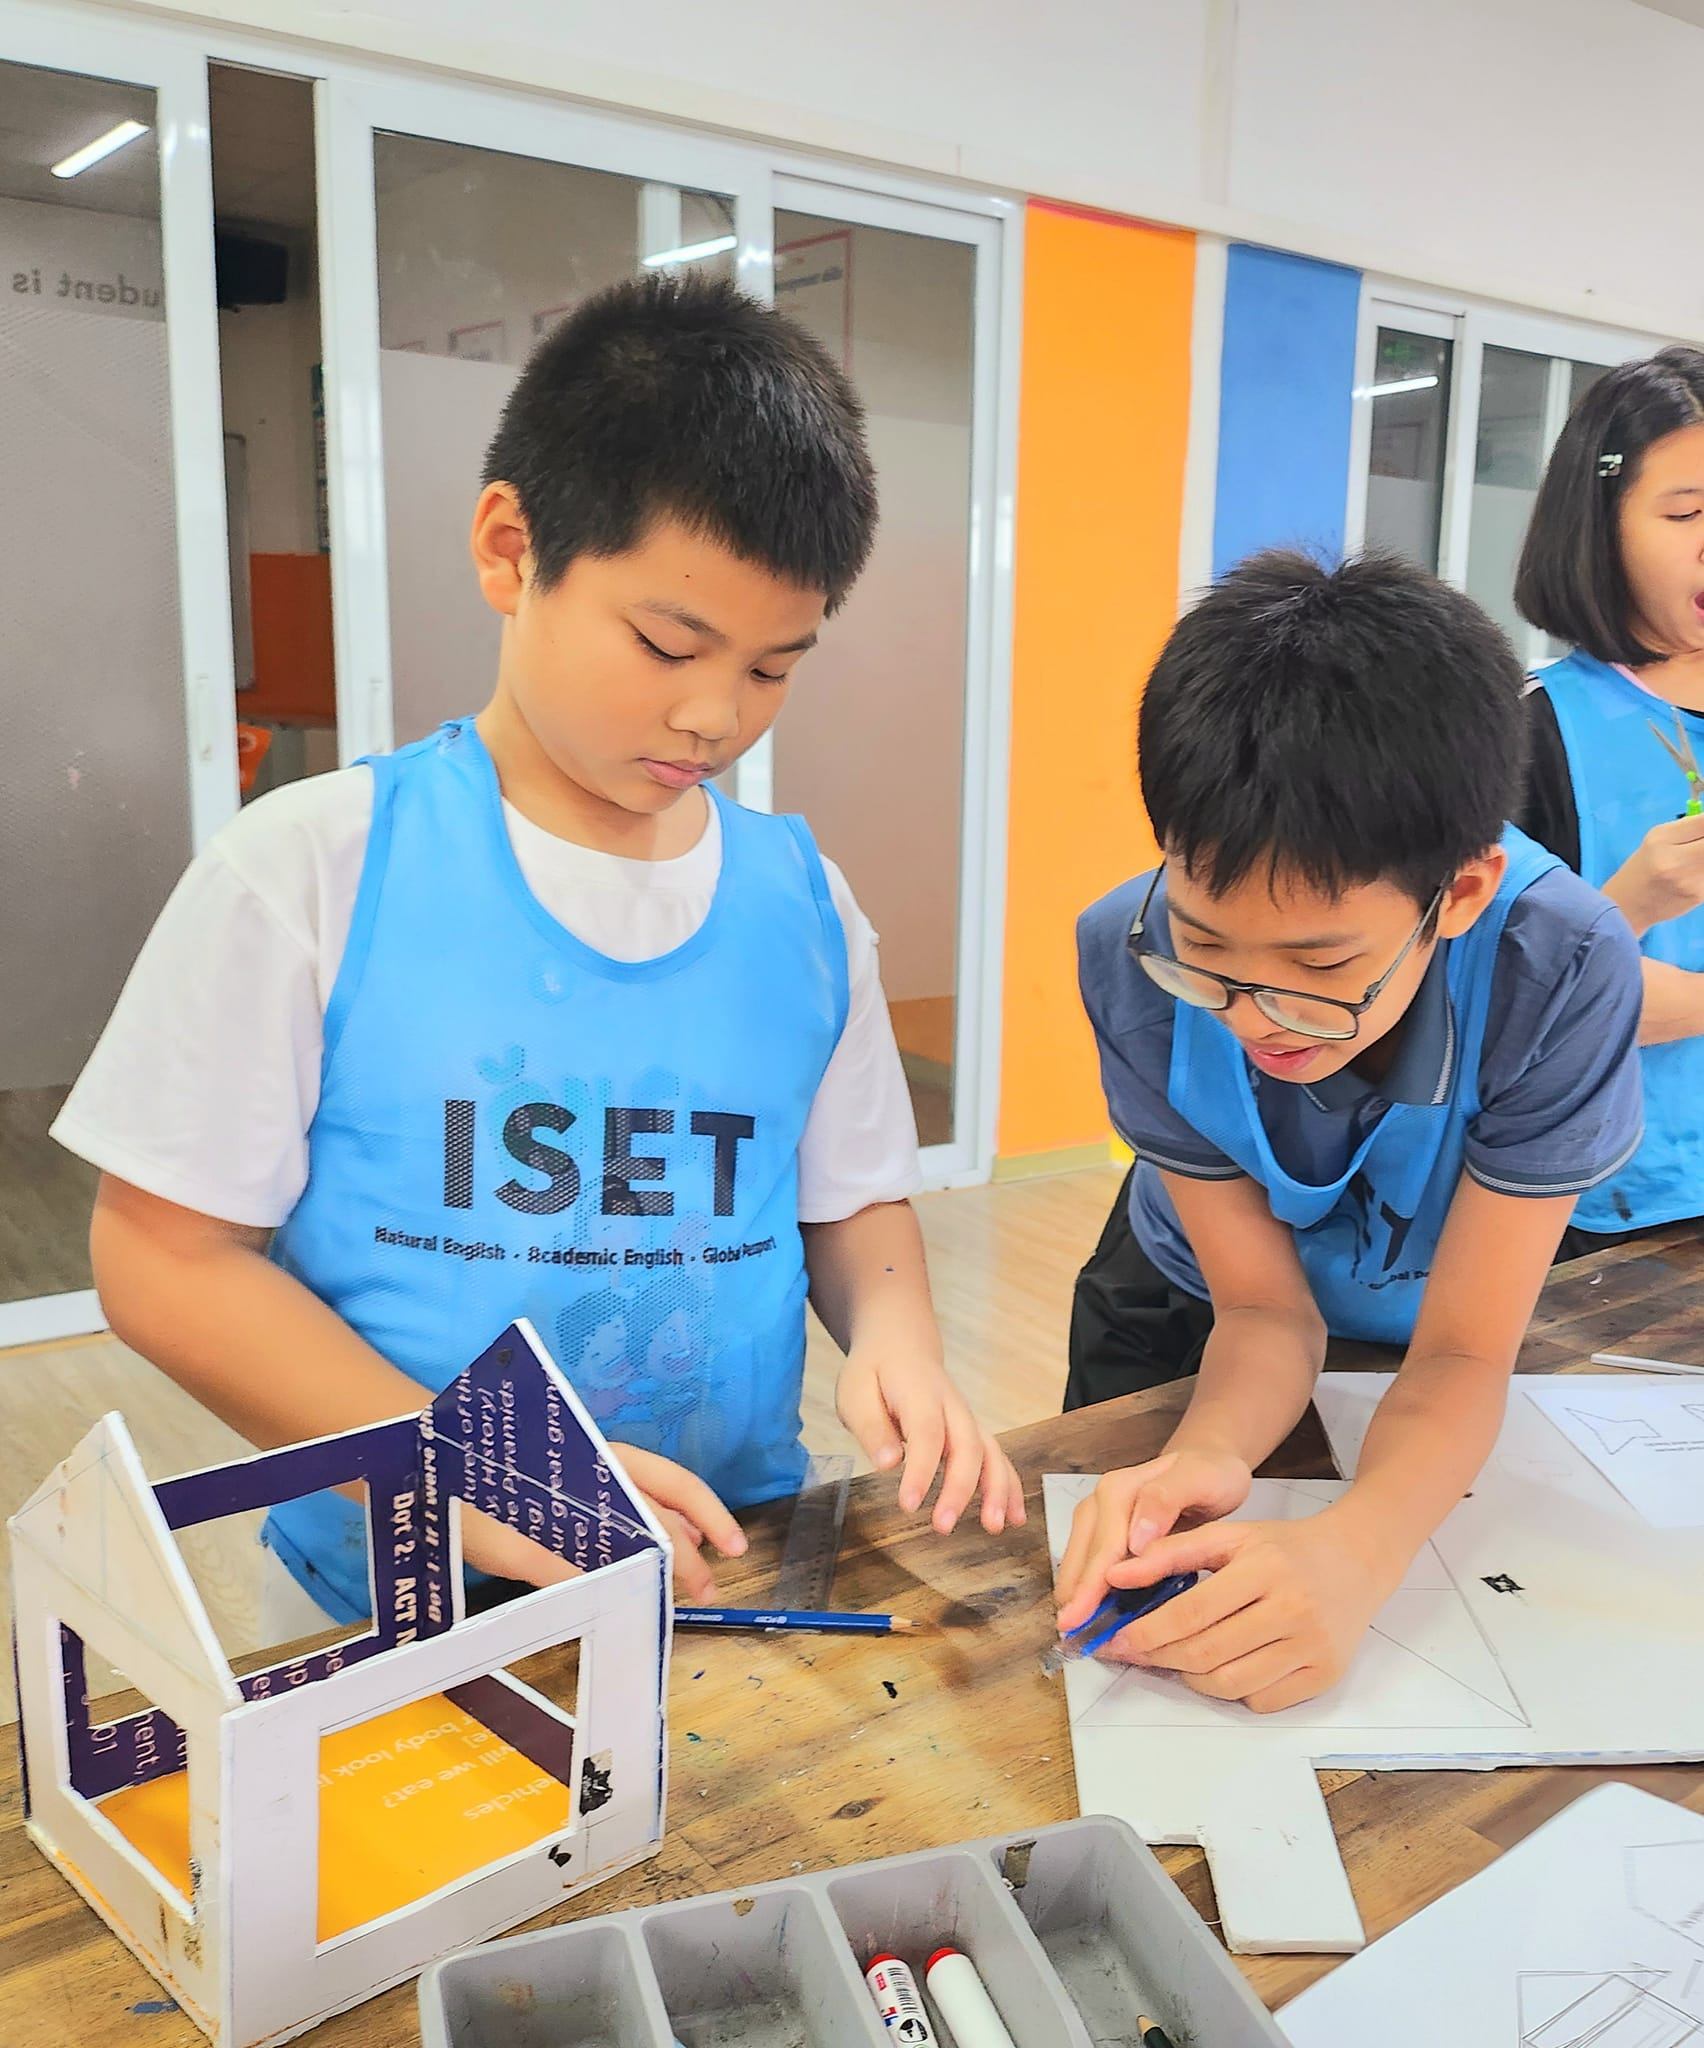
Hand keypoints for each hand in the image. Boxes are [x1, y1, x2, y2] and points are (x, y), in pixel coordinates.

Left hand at [458, 1448, 745, 1601]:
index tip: (715, 1571)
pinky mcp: (565, 1487)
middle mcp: (600, 1463)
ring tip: (698, 1561)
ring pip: (649, 1493)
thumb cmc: (460, 1495)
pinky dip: (646, 1523)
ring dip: (678, 1525)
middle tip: (712, 1585)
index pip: (662, 1502)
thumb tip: (609, 1593)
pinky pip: (620, 1502)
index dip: (695, 1536)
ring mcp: (585, 1472)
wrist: (418, 1457)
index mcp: (595, 1467)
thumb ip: (556, 1565)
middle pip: (667, 1493)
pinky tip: (646, 1547)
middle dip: (698, 1537)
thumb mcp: (505, 1540)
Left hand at [835, 1350, 1025, 1534]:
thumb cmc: (875, 1371)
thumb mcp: (854, 1392)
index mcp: (919, 1393)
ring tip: (995, 1526)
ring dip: (996, 1490)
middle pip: (966, 1446)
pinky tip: (1014, 1517)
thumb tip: (887, 1463)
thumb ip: (871, 1427)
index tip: (908, 1504)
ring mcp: (966, 1419)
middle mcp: (951, 1405)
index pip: (926, 1433)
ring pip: (991, 1452)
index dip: (920, 1470)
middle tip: (944, 1526)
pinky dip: (1009, 1486)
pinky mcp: (972, 1432)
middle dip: (960, 1489)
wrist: (900, 1345)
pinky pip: (997, 1458)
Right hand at [1054, 1447, 1251, 1631]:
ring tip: (1076, 1634)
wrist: (1207, 1464)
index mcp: (1119, 1490)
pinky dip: (1087, 1588)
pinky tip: (1091, 1613)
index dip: (1090, 1587)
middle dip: (1075, 1598)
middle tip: (1071, 1638)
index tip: (1077, 1619)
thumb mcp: (1198, 1480)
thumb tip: (1134, 1539)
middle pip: (1083, 1558)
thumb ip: (1165, 1500)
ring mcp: (1097, 1515)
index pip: (1103, 1549)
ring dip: (1077, 1595)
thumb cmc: (1208, 1475)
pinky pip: (1088, 1562)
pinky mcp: (1101, 1529)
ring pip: (1078, 1562)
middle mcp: (1100, 1501)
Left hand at [1091, 1507, 1396, 1712]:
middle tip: (1136, 1654)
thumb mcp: (1229, 1535)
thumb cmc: (1285, 1548)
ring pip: (1230, 1684)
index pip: (1192, 1611)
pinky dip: (1232, 1691)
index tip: (1118, 1639)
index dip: (1148, 1631)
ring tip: (1175, 1660)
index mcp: (1265, 1568)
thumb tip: (1116, 1576)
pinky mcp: (1325, 1675)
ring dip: (1191, 1679)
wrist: (1356, 1560)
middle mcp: (1293, 1610)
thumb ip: (1170, 1552)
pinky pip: (1262, 1701)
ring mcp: (1312, 1647)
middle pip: (1208, 1653)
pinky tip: (1222, 1668)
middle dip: (1161, 1658)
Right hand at [1605, 812, 1703, 932]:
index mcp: (1661, 840)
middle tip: (1699, 847)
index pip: (1703, 823)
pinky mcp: (1699, 896)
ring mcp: (1689, 881)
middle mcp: (1676, 861)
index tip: (1702, 830)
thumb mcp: (1657, 839)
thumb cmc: (1643, 867)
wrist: (1628, 907)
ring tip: (1694, 861)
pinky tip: (1693, 876)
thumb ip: (1688, 827)